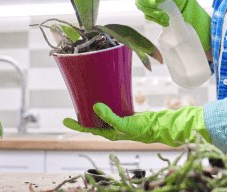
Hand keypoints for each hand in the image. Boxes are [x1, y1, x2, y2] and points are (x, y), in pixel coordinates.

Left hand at [63, 103, 211, 146]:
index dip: (77, 125)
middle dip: (84, 114)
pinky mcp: (127, 113)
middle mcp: (113, 127)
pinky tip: (107, 93)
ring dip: (95, 107)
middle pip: (94, 120)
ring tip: (88, 97)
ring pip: (103, 113)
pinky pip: (114, 107)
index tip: (65, 119)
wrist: (160, 126)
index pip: (89, 129)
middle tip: (75, 103)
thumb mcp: (124, 124)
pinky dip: (109, 101)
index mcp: (109, 133)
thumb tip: (94, 106)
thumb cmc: (143, 129)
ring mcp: (120, 120)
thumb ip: (109, 116)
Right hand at [135, 0, 211, 50]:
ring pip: (145, 11)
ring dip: (155, 16)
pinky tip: (166, 21)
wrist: (187, 8)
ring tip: (166, 18)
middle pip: (140, 2)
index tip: (153, 2)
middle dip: (149, 9)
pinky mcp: (153, 15)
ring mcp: (150, 6)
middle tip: (160, 12)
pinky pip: (150, 18)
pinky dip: (157, 21)